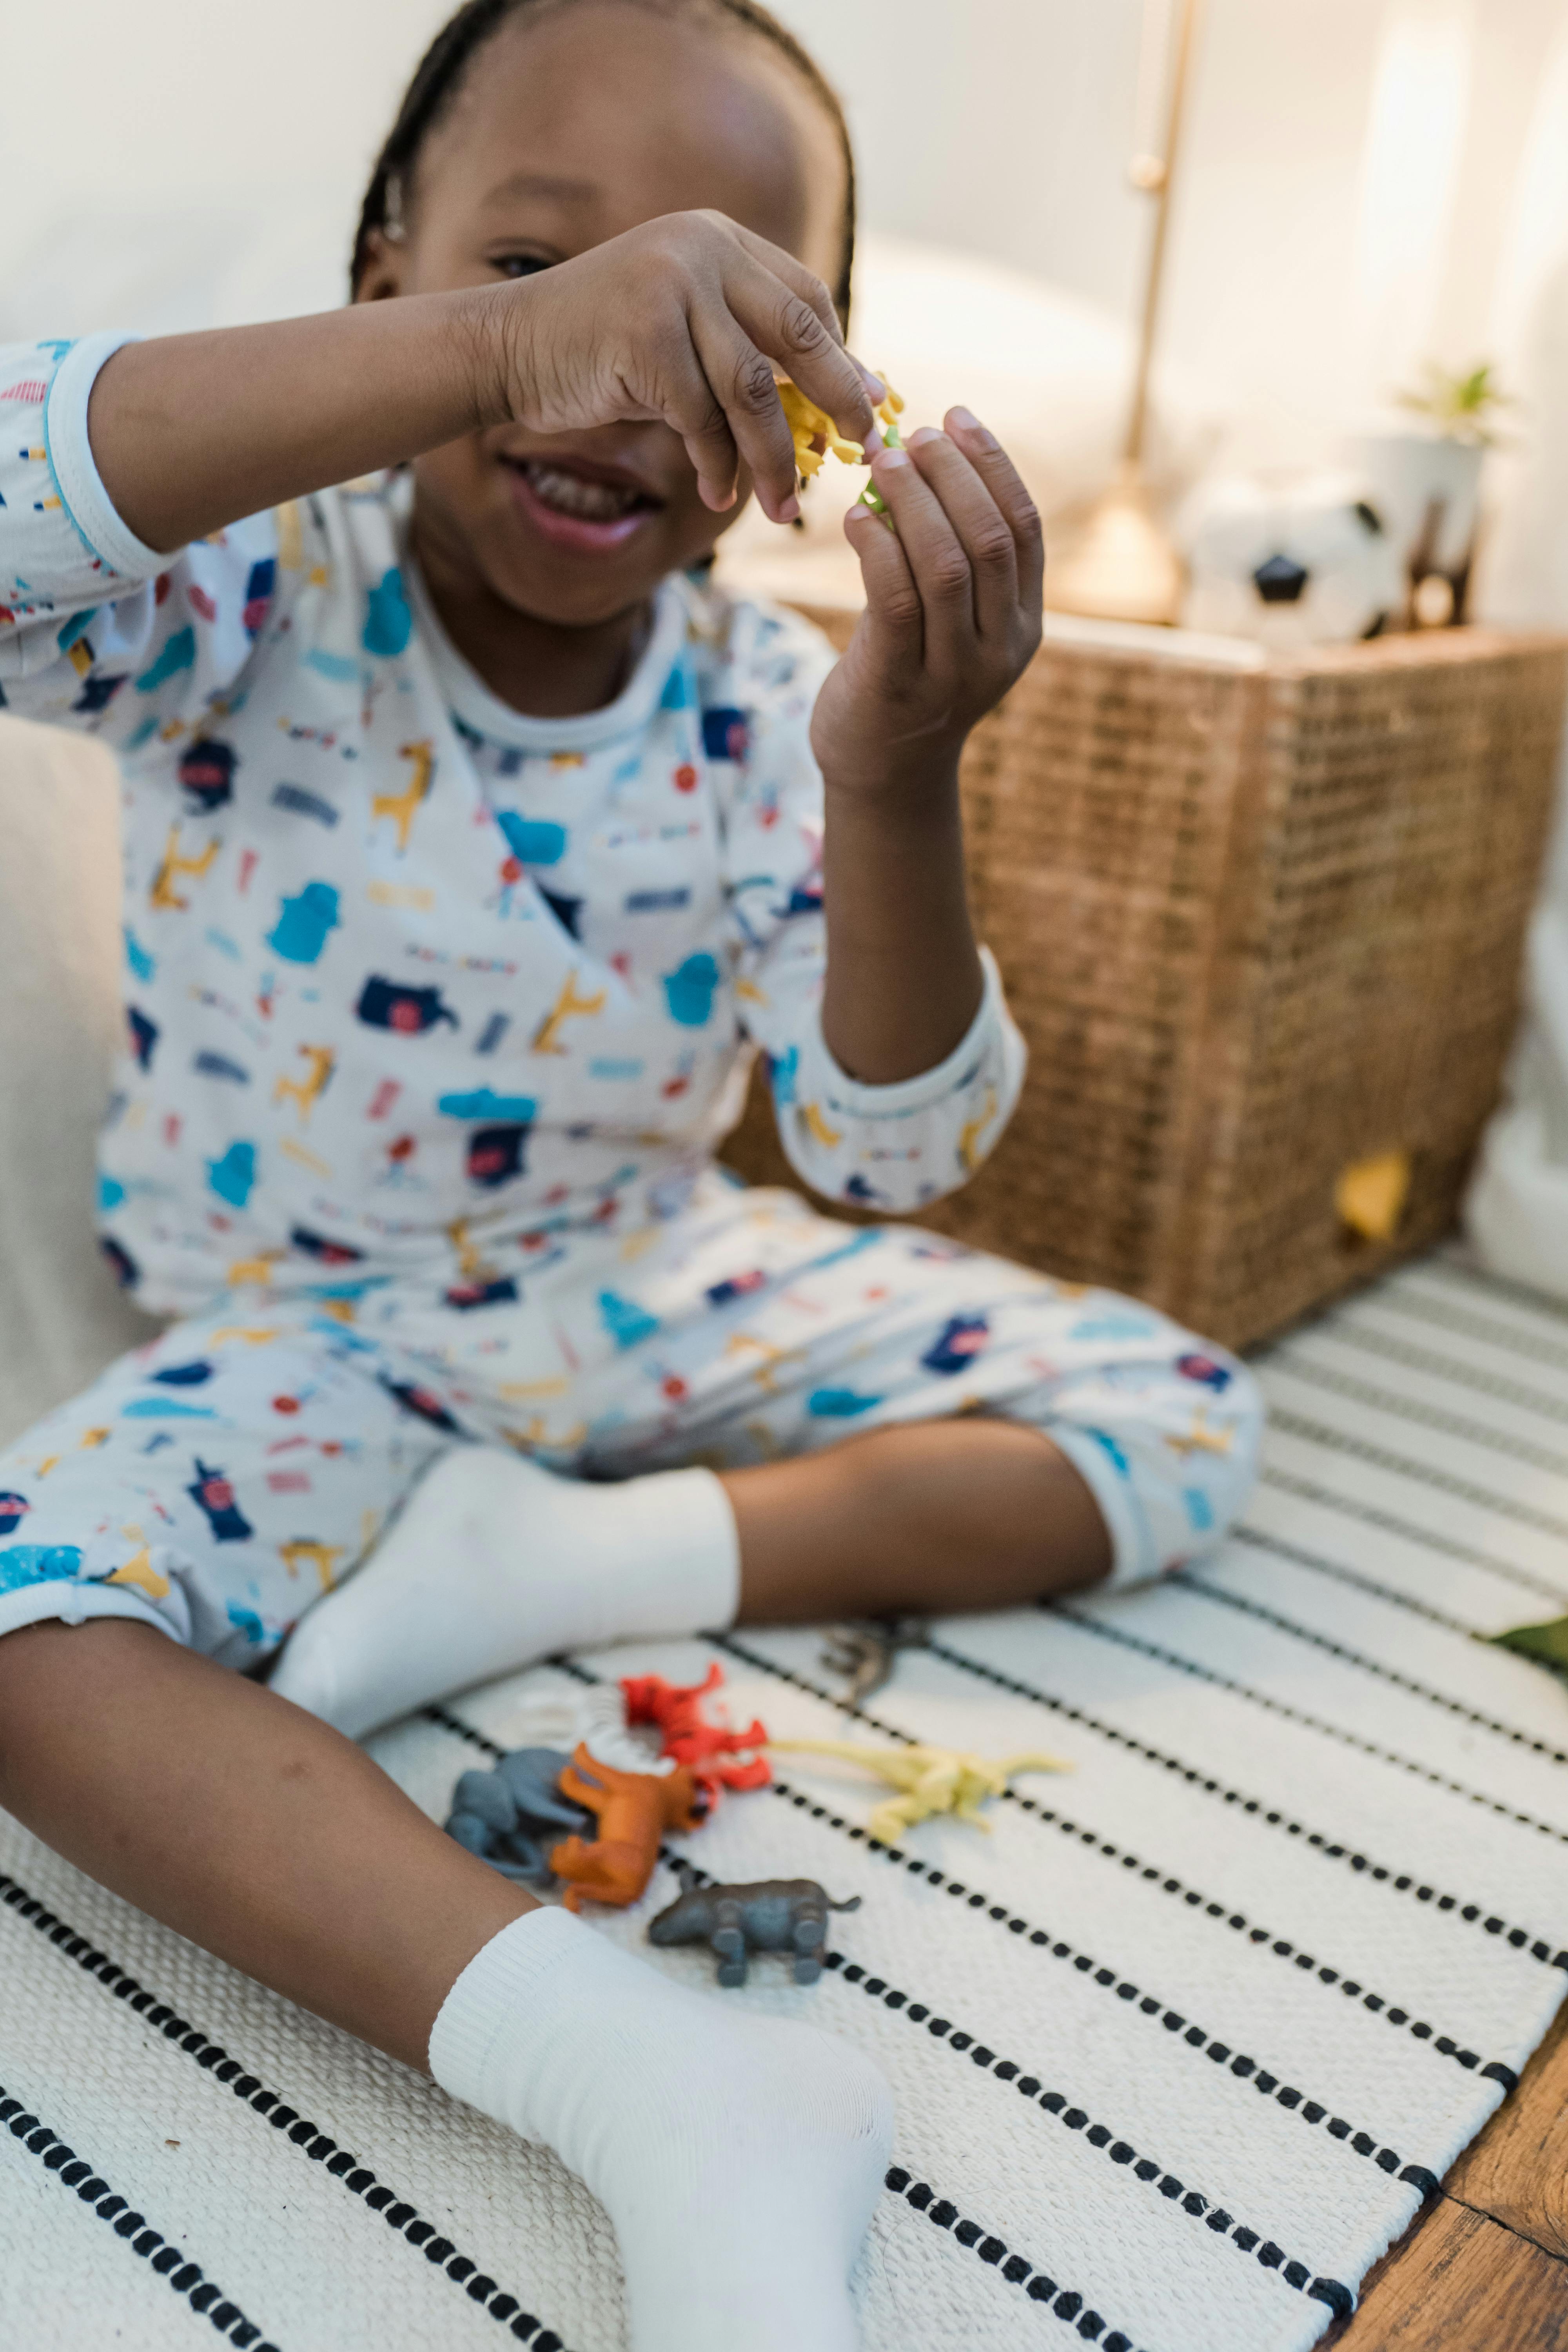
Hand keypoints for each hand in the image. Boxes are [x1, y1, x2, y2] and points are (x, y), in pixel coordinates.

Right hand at [491, 209, 879, 523]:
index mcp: (721, 240)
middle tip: (863, 452)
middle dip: (838, 400)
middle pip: (798, 334)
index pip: (807, 298)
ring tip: (784, 509)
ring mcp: (671, 285)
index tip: (867, 408)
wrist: (509, 347)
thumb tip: (829, 402)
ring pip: (752, 389)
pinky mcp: (644, 334)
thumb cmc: (602, 350)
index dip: (843, 358)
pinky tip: (716, 494)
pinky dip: (716, 466)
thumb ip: (744, 347)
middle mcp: (702, 249)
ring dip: (771, 459)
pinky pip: (701, 418)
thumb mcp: (683, 331)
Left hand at [809, 411, 1043, 795]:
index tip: (957, 419)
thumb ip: (952, 560)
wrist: (884, 774)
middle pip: (989, 538)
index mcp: (1023, 624)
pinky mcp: (899, 685)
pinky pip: (896, 601)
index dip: (993, 465)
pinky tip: (854, 519)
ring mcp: (953, 671)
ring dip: (912, 502)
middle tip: (914, 436)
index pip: (1023, 527)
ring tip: (881, 462)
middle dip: (952, 474)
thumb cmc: (910, 679)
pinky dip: (877, 548)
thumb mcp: (951, 623)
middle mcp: (1000, 647)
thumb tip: (923, 464)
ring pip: (946, 565)